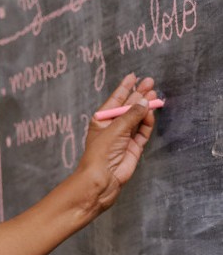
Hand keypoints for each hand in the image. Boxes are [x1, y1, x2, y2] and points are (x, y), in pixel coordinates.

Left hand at [77, 73, 157, 210]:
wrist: (102, 178)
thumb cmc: (100, 153)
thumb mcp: (115, 129)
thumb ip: (131, 115)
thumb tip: (144, 101)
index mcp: (101, 120)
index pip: (115, 100)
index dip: (124, 88)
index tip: (133, 76)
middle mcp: (113, 127)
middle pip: (128, 107)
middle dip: (139, 94)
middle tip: (150, 82)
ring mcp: (124, 137)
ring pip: (138, 118)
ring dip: (145, 107)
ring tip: (155, 94)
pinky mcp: (134, 147)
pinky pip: (143, 130)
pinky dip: (148, 122)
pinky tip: (151, 111)